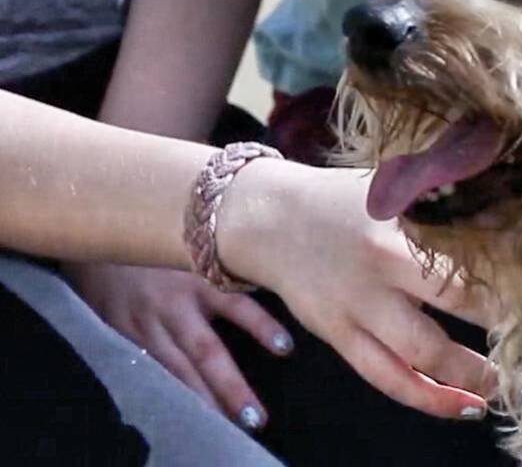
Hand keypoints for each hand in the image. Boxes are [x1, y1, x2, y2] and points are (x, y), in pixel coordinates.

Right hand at [63, 263, 292, 429]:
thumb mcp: (196, 245)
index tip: (287, 349)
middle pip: (207, 352)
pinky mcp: (118, 333)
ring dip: (200, 399)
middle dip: (231, 387)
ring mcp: (144, 322)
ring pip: (175, 370)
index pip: (238, 305)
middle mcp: (174, 304)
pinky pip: (145, 368)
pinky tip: (179, 411)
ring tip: (222, 425)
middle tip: (255, 418)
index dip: (262, 326)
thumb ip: (226, 266)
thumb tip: (276, 277)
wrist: (99, 232)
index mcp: (198, 278)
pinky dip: (162, 390)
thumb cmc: (162, 240)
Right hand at [219, 160, 493, 420]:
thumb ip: (443, 201)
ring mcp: (355, 307)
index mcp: (400, 221)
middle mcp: (378, 266)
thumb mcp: (392, 185)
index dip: (513, 268)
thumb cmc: (342, 199)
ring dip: (468, 377)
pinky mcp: (338, 336)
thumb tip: (513, 213)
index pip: (469, 246)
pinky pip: (387, 378)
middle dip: (505, 320)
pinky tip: (463, 406)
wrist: (266, 218)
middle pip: (454, 298)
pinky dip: (428, 398)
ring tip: (507, 386)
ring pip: (419, 355)